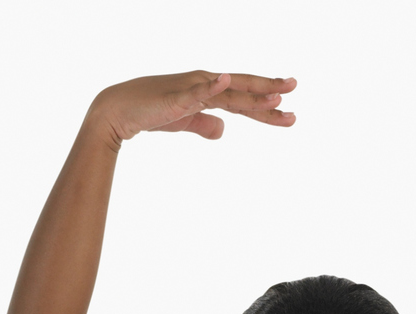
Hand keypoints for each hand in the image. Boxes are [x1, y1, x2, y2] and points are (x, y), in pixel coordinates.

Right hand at [91, 71, 295, 148]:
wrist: (121, 110)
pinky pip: (197, 92)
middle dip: (269, 90)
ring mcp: (192, 88)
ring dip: (251, 91)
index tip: (289, 113)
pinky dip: (212, 86)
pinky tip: (226, 80)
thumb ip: (205, 125)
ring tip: (276, 93)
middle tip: (294, 88)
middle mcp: (205, 85)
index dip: (266, 107)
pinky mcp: (177, 96)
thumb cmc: (152, 112)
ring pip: (228, 91)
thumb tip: (224, 131)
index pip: (243, 100)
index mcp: (208, 93)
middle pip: (242, 90)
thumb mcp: (185, 121)